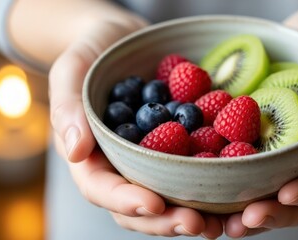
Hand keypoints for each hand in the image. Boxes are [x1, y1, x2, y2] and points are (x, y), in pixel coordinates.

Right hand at [49, 15, 222, 237]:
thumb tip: (75, 151)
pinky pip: (190, 171)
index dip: (126, 201)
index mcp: (91, 156)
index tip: (154, 204)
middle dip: (166, 220)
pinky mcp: (176, 149)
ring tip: (219, 225)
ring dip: (191, 215)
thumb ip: (67, 107)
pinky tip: (230, 194)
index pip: (102, 188)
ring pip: (166, 198)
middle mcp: (121, 165)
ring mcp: (150, 160)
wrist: (126, 39)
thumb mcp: (72, 70)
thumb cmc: (93, 52)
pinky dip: (208, 187)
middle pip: (137, 207)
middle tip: (197, 224)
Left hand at [223, 2, 297, 236]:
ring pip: (274, 198)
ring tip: (227, 226)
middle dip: (276, 214)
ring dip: (250, 216)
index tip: (288, 194)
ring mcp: (288, 159)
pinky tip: (212, 201)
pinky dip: (233, 193)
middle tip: (247, 220)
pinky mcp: (262, 149)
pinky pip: (250, 176)